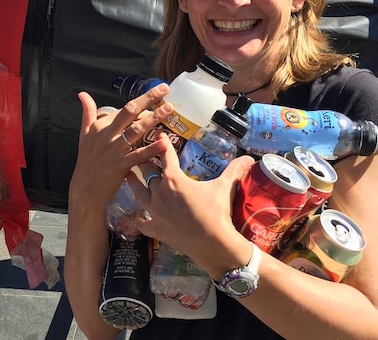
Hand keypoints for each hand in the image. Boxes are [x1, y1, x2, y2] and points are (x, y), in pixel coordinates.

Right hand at [68, 84, 172, 207]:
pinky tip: (164, 142)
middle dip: (147, 99)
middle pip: (129, 112)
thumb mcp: (84, 134)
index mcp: (100, 126)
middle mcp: (107, 135)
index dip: (141, 102)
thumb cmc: (87, 160)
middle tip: (163, 89)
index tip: (155, 95)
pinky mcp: (121, 165)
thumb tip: (82, 94)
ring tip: (168, 109)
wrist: (85, 188)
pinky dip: (151, 148)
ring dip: (153, 118)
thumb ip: (87, 112)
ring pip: (136, 130)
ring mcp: (115, 150)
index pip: (123, 110)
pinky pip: (139, 155)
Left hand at [129, 137, 254, 267]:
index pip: (166, 156)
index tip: (158, 134)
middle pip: (147, 173)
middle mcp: (159, 192)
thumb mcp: (224, 188)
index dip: (163, 143)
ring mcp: (154, 211)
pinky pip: (143, 223)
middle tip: (139, 154)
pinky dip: (141, 221)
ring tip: (127, 177)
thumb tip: (249, 158)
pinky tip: (139, 220)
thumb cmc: (215, 212)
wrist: (211, 244)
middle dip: (144, 162)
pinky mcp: (155, 229)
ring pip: (138, 194)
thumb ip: (234, 171)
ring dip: (133, 184)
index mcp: (173, 179)